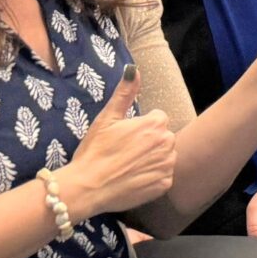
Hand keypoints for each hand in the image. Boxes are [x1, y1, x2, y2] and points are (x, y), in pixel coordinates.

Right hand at [56, 67, 175, 222]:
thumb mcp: (107, 118)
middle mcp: (168, 142)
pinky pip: (163, 176)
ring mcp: (167, 165)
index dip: (140, 127)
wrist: (88, 187)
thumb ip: (125, 93)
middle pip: (162, 137)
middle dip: (148, 141)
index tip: (124, 136)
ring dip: (151, 159)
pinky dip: (151, 177)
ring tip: (127, 165)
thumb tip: (133, 70)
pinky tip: (133, 178)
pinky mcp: (164, 184)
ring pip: (164, 156)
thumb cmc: (95, 151)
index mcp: (156, 123)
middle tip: (124, 152)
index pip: (157, 119)